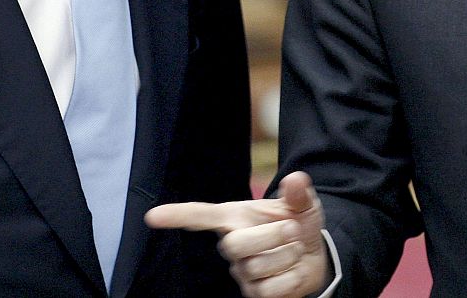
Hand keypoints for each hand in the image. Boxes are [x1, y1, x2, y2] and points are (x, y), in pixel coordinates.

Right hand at [145, 171, 328, 297]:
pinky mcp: (255, 295)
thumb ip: (297, 192)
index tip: (152, 216)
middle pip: (233, 245)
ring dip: (287, 255)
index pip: (200, 216)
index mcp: (236, 216)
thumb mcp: (301, 203)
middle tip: (292, 229)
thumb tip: (295, 179)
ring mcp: (242, 272)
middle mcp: (232, 244)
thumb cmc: (298, 223)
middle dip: (271, 235)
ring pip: (256, 267)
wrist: (314, 253)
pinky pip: (271, 290)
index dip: (177, 216)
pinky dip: (292, 277)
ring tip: (293, 248)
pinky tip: (292, 269)